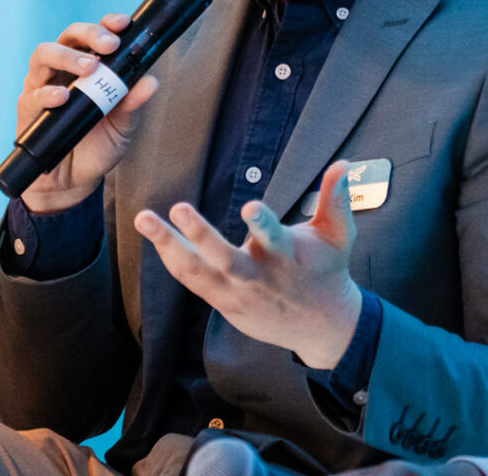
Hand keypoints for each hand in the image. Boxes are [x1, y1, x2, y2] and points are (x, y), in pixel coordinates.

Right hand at [17, 14, 157, 213]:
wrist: (73, 181)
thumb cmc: (98, 145)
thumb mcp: (123, 125)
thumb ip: (134, 103)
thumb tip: (150, 82)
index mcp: (90, 65)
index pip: (96, 35)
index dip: (108, 24)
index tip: (123, 24)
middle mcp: (65, 68)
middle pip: (69, 35)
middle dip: (90, 33)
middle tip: (109, 45)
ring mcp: (43, 84)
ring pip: (44, 54)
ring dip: (67, 56)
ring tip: (89, 68)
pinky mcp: (28, 107)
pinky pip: (33, 93)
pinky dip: (48, 92)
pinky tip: (62, 97)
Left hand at [134, 160, 361, 368]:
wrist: (321, 325)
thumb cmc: (328, 270)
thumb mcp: (338, 234)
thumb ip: (337, 198)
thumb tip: (343, 163)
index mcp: (287, 256)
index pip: (273, 238)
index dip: (262, 224)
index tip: (251, 207)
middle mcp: (257, 276)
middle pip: (224, 258)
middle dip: (201, 234)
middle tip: (179, 208)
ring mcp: (237, 293)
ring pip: (197, 272)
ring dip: (168, 245)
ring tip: (144, 218)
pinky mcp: (223, 303)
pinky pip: (192, 281)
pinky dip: (173, 260)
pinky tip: (154, 238)